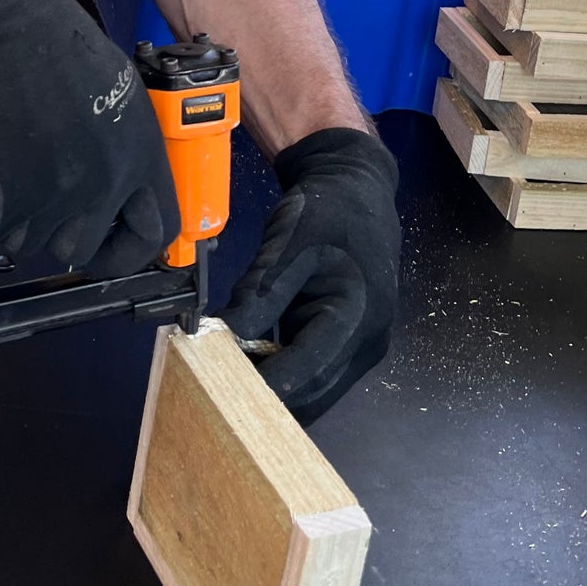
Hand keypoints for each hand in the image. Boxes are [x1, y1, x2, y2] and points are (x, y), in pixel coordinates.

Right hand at [0, 0, 179, 273]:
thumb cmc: (52, 40)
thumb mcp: (116, 89)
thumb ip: (120, 144)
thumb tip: (111, 180)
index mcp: (138, 156)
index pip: (158, 230)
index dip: (133, 245)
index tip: (110, 243)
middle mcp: (100, 186)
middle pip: (84, 246)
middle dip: (60, 232)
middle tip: (37, 199)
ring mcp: (46, 201)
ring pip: (28, 243)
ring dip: (11, 220)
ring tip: (1, 171)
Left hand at [221, 127, 398, 422]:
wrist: (357, 190)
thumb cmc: (326, 212)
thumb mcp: (285, 245)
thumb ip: (257, 296)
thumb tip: (220, 339)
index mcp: (359, 311)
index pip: (308, 366)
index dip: (265, 384)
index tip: (221, 392)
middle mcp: (370, 340)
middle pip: (314, 390)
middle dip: (267, 395)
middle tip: (216, 391)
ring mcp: (365, 347)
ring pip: (316, 391)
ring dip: (277, 391)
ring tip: (230, 381)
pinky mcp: (353, 346)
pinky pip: (318, 374)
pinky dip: (288, 375)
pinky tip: (255, 368)